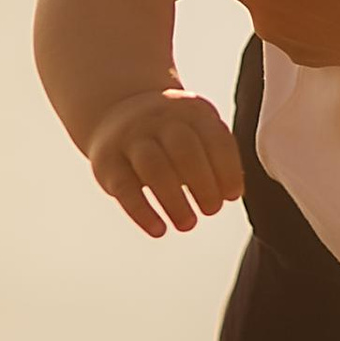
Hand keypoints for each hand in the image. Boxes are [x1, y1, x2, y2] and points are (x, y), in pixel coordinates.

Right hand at [85, 87, 241, 238]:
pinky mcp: (107, 161)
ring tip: (188, 224)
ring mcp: (130, 138)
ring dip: (174, 200)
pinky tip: (159, 230)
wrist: (116, 111)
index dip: (227, 168)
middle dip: (203, 183)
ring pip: (153, 167)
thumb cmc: (171, 133)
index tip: (233, 195)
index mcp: (190, 111)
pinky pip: (124, 187)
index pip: (214, 137)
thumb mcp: (196, 129)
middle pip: (184, 149)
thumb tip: (232, 193)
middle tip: (212, 210)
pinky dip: (142, 212)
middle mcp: (160, 119)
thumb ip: (216, 155)